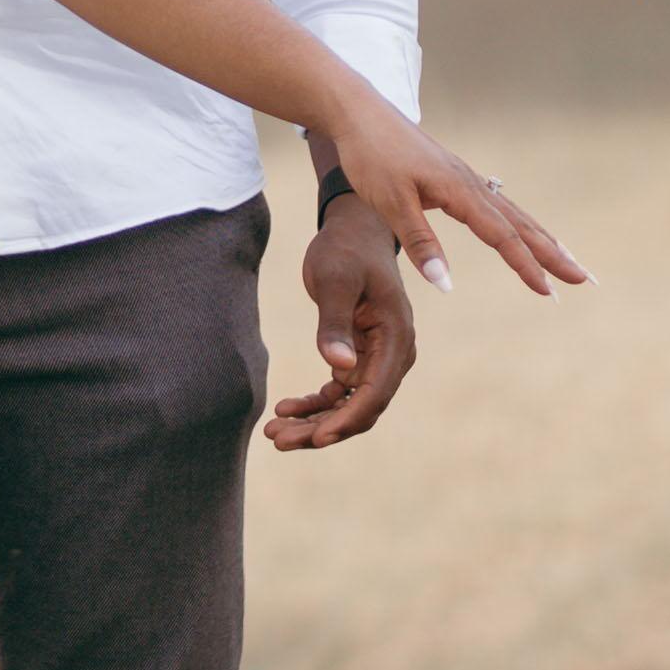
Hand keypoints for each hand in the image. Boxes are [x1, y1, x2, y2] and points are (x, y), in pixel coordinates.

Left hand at [268, 196, 424, 452]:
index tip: (315, 438)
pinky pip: (339, 391)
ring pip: (348, 405)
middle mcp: (393, 354)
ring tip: (273, 431)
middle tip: (277, 440)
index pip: (375, 393)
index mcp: (396, 337)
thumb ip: (335, 322)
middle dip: (321, 429)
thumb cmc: (346, 249)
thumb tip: (338, 368)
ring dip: (314, 422)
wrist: (354, 229)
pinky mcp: (360, 356)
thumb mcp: (335, 280)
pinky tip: (285, 408)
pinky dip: (315, 403)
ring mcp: (378, 358)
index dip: (346, 420)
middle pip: (361, 408)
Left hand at [317, 98, 582, 307]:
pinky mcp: (453, 176)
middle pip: (522, 225)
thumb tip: (447, 286)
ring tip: (568, 260)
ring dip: (542, 239)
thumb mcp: (390, 203)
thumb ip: (420, 244)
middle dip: (554, 254)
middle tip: (585, 279)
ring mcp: (464, 178)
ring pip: (513, 214)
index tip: (549, 293)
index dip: (526, 266)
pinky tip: (521, 231)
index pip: (502, 236)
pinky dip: (517, 223)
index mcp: (459, 191)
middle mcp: (470, 183)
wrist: (358, 112)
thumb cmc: (370, 156)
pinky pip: (496, 205)